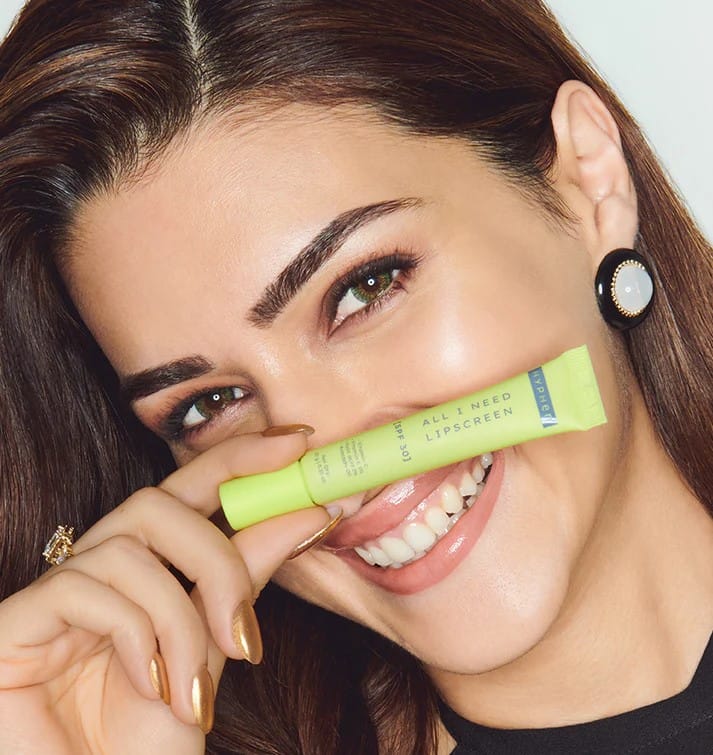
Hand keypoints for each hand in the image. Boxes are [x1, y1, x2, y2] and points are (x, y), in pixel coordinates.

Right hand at [0, 429, 330, 753]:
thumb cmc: (148, 743)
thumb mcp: (214, 649)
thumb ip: (248, 576)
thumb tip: (305, 510)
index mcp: (143, 572)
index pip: (188, 490)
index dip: (238, 457)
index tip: (298, 441)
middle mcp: (97, 570)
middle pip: (159, 502)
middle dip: (217, 560)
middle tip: (247, 633)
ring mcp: (52, 595)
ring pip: (129, 544)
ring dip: (179, 620)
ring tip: (191, 691)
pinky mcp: (13, 623)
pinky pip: (81, 585)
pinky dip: (132, 633)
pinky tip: (147, 684)